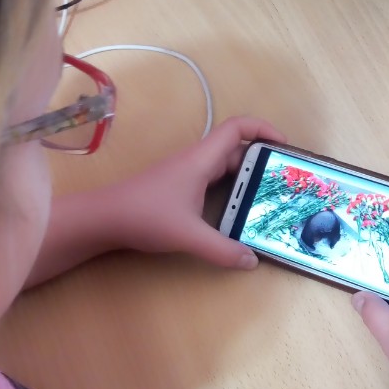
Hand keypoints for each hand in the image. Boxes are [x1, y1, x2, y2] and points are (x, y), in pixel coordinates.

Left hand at [109, 116, 285, 269]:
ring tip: (268, 196)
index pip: (237, 128)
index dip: (263, 129)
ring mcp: (187, 173)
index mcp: (202, 160)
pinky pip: (213, 180)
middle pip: (236, 150)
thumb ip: (222, 249)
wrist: (104, 218)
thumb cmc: (145, 216)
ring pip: (225, 167)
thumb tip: (251, 260)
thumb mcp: (188, 235)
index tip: (284, 145)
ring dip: (246, 176)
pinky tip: (237, 209)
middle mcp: (196, 161)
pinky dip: (230, 189)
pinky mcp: (179, 187)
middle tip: (284, 179)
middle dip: (262, 160)